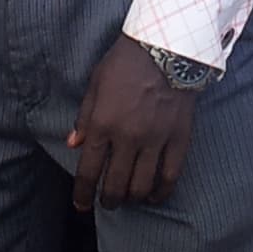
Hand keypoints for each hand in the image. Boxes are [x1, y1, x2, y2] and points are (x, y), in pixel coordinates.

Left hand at [68, 36, 198, 209]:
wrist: (167, 45)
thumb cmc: (125, 62)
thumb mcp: (96, 84)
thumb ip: (84, 117)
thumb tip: (74, 145)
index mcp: (103, 123)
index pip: (88, 171)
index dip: (82, 194)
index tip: (81, 206)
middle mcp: (128, 136)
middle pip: (115, 184)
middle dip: (108, 200)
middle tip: (107, 204)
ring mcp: (155, 139)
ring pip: (142, 185)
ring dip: (132, 198)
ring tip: (129, 199)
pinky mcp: (178, 138)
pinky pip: (170, 174)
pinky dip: (161, 191)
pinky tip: (155, 197)